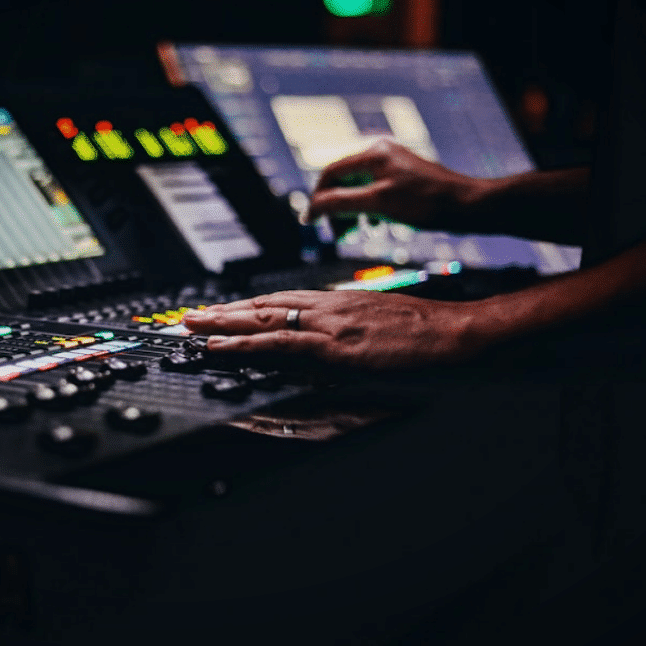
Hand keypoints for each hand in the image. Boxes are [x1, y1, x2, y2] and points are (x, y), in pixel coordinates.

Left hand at [182, 289, 481, 368]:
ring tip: (193, 326)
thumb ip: (346, 329)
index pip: (280, 298)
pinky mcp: (333, 347)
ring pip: (263, 319)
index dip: (246, 305)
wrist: (454, 331)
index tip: (222, 309)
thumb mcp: (377, 323)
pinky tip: (222, 346)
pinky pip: (279, 343)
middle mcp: (325, 306)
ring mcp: (327, 325)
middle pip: (263, 304)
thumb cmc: (423, 329)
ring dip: (223, 323)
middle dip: (224, 311)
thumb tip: (326, 342)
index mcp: (336, 301)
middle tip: (191, 316)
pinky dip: (245, 343)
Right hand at [307, 139, 484, 230]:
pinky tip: (374, 225)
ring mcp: (394, 164)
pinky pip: (375, 191)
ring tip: (352, 232)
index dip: (317, 198)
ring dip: (350, 211)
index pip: (331, 174)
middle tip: (336, 233)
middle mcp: (381, 153)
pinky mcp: (404, 177)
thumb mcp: (378, 203)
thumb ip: (340, 204)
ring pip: (359, 187)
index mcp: (372, 154)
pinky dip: (367, 209)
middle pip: (344, 180)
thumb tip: (311, 209)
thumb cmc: (425, 204)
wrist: (468, 206)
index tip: (310, 222)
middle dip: (335, 207)